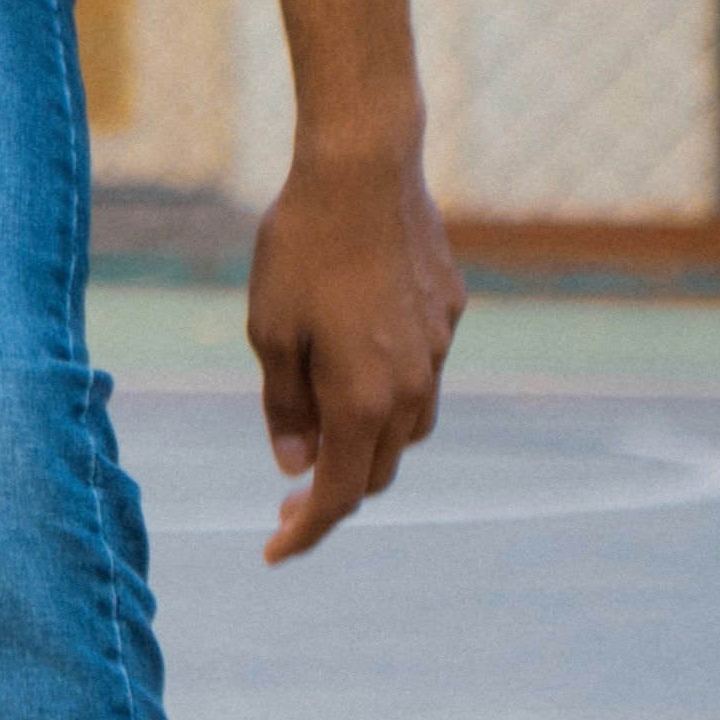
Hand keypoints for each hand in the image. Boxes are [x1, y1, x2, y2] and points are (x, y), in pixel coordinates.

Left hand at [246, 126, 461, 566]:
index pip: (339, 495)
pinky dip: (389, 385)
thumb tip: (295, 467)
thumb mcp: (270, 331)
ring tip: (322, 428)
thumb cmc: (302, 247)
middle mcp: (412, 387)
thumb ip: (286, 408)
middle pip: (377, 470)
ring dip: (367, 442)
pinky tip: (355, 350)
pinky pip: (422, 370)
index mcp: (363, 400)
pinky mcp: (449, 312)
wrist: (364, 167)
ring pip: (408, 427)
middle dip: (334, 493)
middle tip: (287, 497)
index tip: (272, 553)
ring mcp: (438, 349)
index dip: (305, 533)